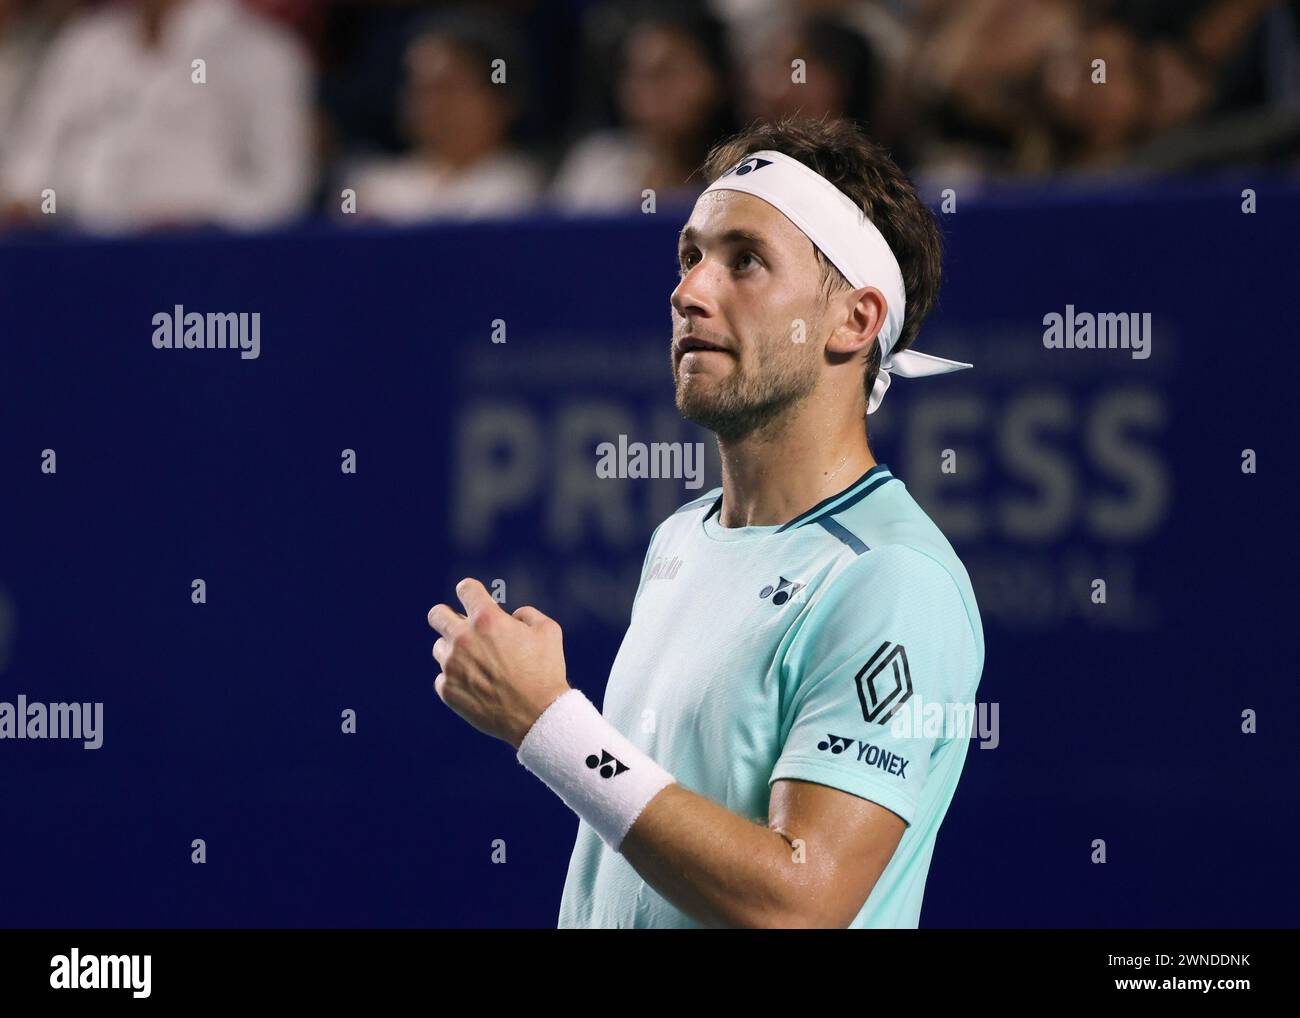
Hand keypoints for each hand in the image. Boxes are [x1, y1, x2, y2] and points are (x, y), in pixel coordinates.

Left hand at [428, 578, 569, 748]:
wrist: (537, 716)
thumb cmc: (546, 671)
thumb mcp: (548, 631)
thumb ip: (526, 614)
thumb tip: (511, 616)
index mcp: (487, 619)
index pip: (465, 589)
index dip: (471, 591)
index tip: (473, 599)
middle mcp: (463, 638)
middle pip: (436, 614)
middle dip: (448, 616)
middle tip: (462, 628)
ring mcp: (451, 665)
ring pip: (439, 648)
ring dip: (454, 651)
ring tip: (478, 666)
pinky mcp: (447, 690)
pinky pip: (442, 677)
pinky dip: (456, 679)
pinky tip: (477, 687)